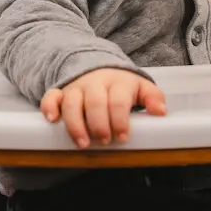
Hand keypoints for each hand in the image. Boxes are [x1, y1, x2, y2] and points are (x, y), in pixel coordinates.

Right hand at [40, 68, 166, 148]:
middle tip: (104, 141)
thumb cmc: (121, 86)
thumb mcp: (140, 87)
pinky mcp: (61, 92)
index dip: (120, 120)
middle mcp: (95, 84)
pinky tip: (52, 120)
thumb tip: (161, 112)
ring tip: (82, 143)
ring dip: (75, 124)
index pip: (118, 101)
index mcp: (117, 83)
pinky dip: (49, 107)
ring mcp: (76, 87)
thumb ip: (153, 97)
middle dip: (99, 124)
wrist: (97, 67)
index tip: (122, 137)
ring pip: (72, 102)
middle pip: (95, 102)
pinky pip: (51, 96)